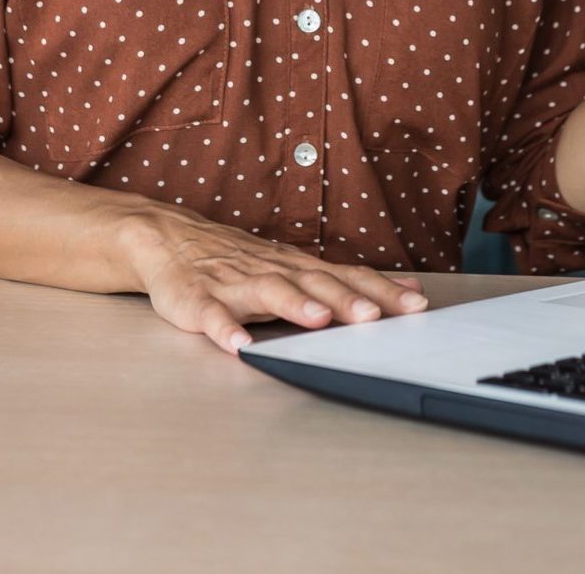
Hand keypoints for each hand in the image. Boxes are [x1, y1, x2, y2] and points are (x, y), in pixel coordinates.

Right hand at [115, 202, 430, 354]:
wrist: (169, 239)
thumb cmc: (240, 262)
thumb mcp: (295, 268)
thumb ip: (345, 282)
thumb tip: (407, 290)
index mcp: (297, 267)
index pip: (346, 276)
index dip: (380, 290)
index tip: (415, 305)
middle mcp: (271, 270)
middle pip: (313, 281)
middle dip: (344, 299)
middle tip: (374, 316)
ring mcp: (234, 283)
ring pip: (268, 291)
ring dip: (294, 304)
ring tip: (317, 320)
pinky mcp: (198, 299)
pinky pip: (212, 315)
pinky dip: (225, 329)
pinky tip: (238, 345)